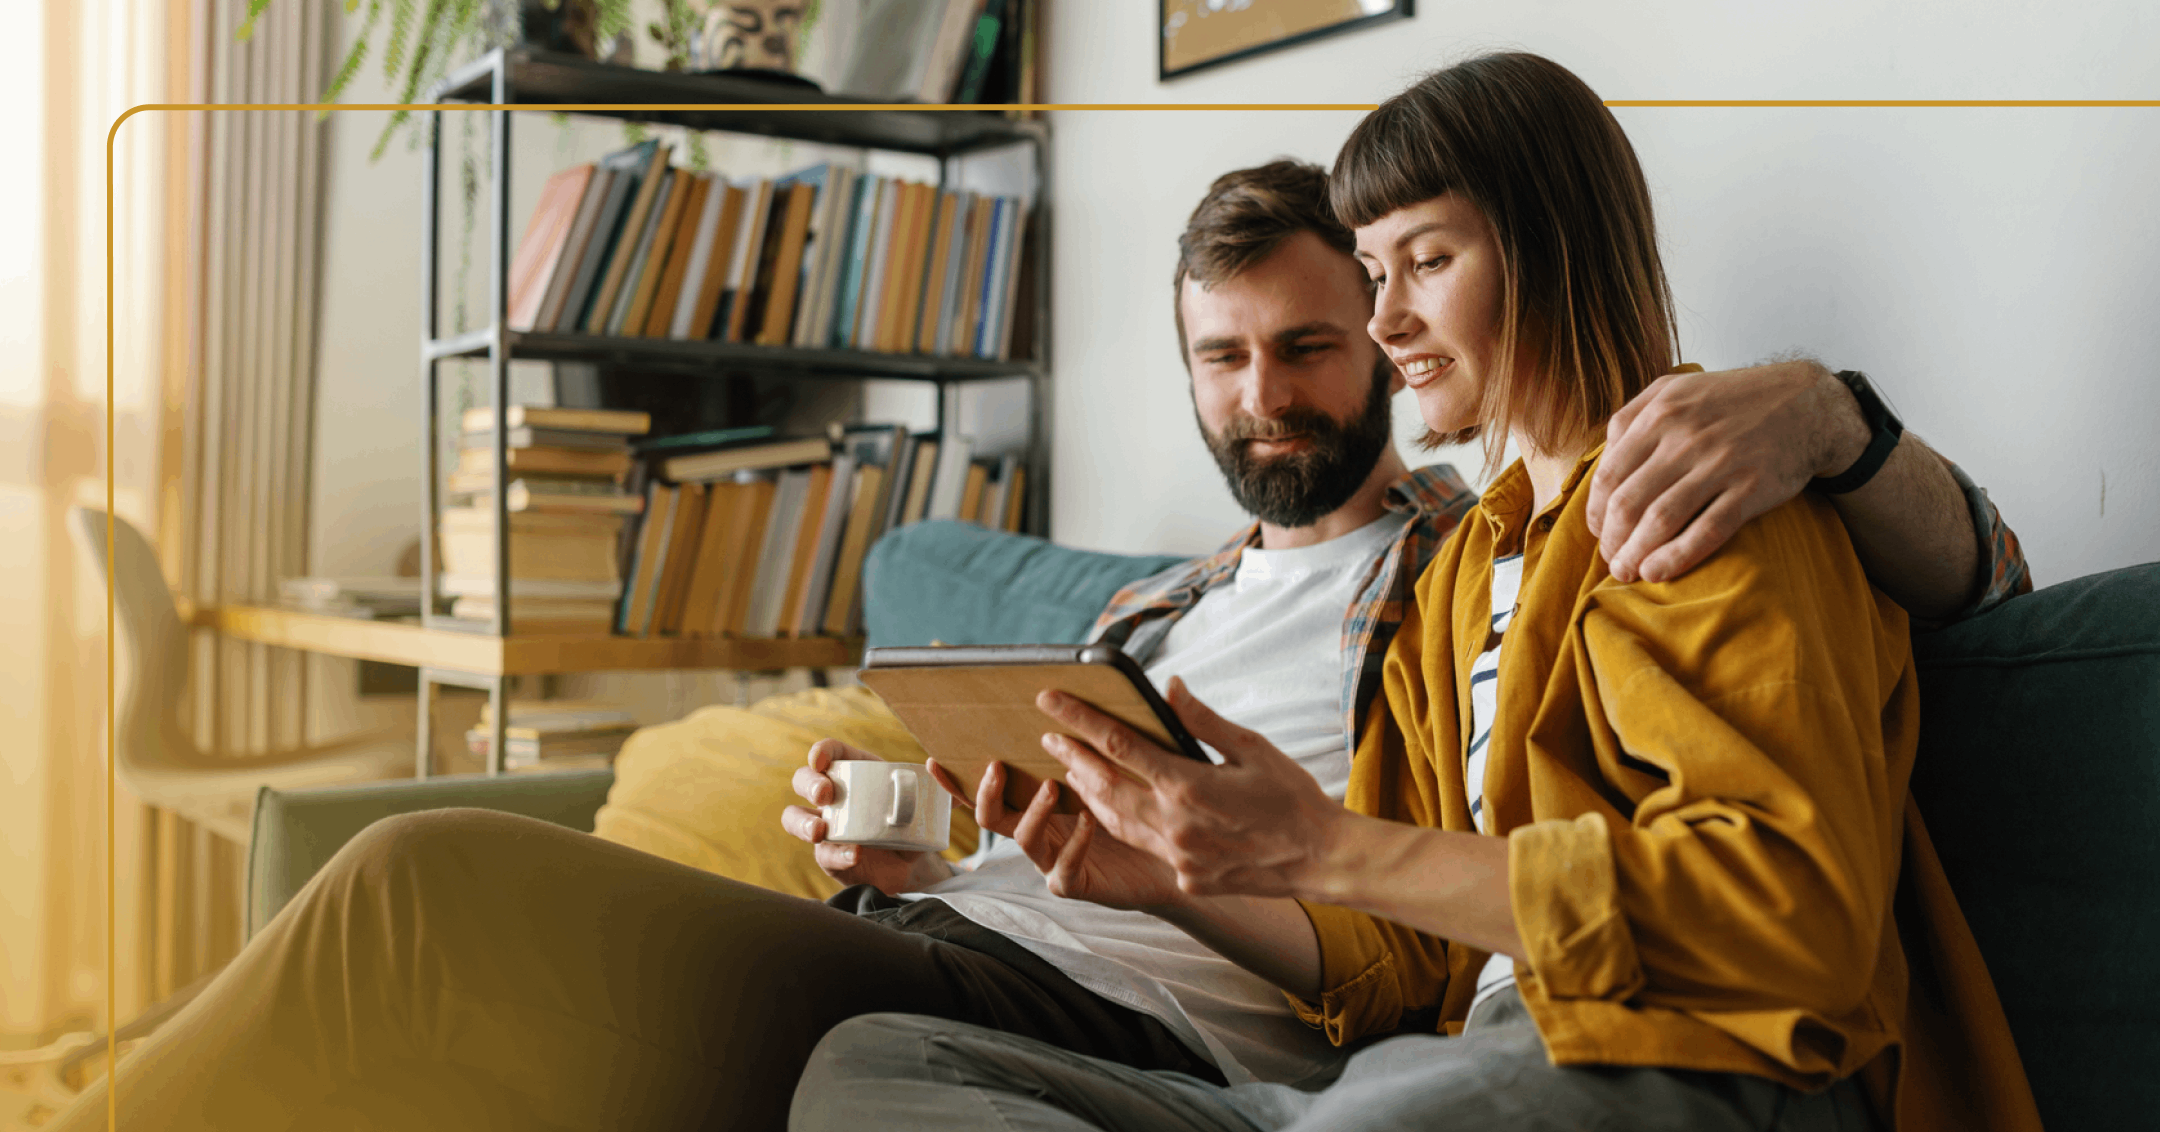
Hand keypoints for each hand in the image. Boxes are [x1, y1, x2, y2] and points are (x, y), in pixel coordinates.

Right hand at [782, 739, 951, 894]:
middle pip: (803, 780)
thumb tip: (938, 766)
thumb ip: (940, 786)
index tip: (821, 759)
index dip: (820, 752)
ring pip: (794, 817)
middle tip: (826, 794)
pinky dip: (837, 854)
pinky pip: (824, 855)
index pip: (829, 753)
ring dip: (802, 822)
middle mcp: (833, 796)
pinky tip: (854, 854)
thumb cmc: (913, 822)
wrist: (913, 864)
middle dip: (809, 783)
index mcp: (855, 772)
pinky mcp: (830, 857)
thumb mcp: (929, 802)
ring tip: (821, 830)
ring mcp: (826, 826)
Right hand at [943, 759, 1185, 909]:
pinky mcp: (1077, 882)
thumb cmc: (1139, 811)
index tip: (936, 759)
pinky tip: (1090, 822)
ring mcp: (1053, 860)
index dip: (959, 781)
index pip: (991, 791)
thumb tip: (1087, 701)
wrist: (1170, 860)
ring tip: (1052, 786)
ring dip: (1033, 812)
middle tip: (997, 766)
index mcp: (1037, 805)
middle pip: (993, 817)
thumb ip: (1095, 741)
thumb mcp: (1115, 771)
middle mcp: (1039, 832)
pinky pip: (1064, 868)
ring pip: (1024, 840)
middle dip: (987, 792)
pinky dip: (1074, 844)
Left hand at [1034, 678, 1344, 899]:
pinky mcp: (1187, 878)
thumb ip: (1202, 721)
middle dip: (1072, 760)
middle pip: (1104, 787)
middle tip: (1049, 738)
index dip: (1079, 719)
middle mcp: (1174, 824)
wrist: (1320, 858)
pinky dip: (1126, 825)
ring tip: (1072, 772)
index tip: (1050, 700)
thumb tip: (1169, 687)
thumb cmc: (1291, 797)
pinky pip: (1146, 848)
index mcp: (1188, 785)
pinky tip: (1117, 811)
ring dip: (1091, 796)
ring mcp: (1178, 857)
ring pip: (1117, 823)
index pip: (1118, 745)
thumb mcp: (1251, 748)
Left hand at [1586, 360, 1869, 583]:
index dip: (1597, 512)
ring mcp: (1719, 464)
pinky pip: (1705, 531)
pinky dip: (1676, 557)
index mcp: (1660, 413)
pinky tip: (1657, 572)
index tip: (1599, 532)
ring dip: (1636, 554)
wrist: (1806, 404)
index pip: (1610, 475)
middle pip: (1629, 503)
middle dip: (1612, 540)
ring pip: (1660, 521)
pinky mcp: (1751, 488)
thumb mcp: (1676, 390)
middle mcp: (1685, 437)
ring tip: (1628, 571)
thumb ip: (1632, 418)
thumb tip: (1601, 461)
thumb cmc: (1732, 401)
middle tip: (1612, 559)